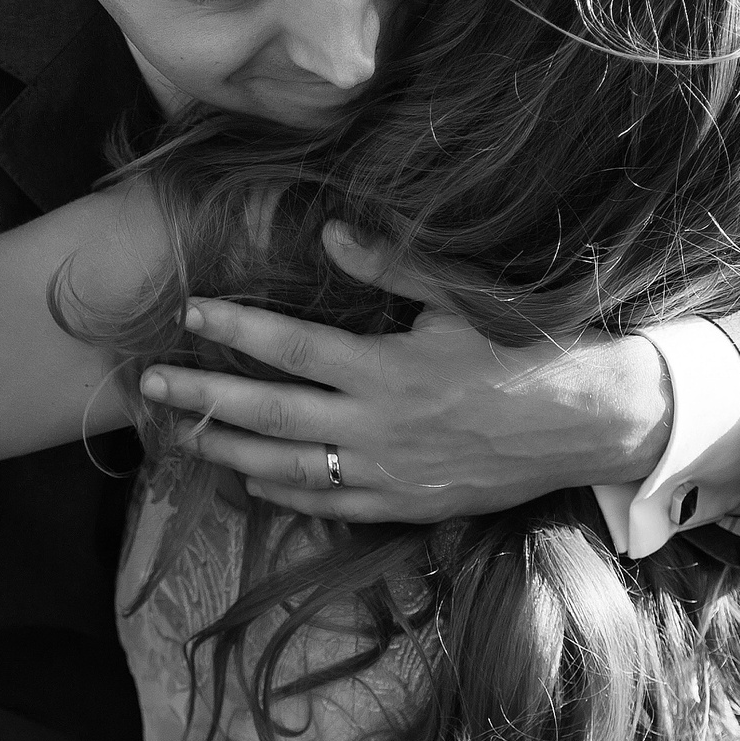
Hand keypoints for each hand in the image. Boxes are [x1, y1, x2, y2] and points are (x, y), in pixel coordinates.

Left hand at [135, 224, 672, 521]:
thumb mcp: (462, 297)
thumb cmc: (528, 347)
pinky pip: (332, 506)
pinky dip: (286, 495)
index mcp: (386, 367)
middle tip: (149, 382)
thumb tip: (335, 234)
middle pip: (269, 411)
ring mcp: (389, 472)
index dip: (234, 328)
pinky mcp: (408, 504)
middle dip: (203, 395)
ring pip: (288, 467)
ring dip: (230, 449)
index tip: (190, 311)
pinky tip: (252, 481)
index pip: (289, 346)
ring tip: (184, 432)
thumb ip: (393, 268)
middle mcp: (377, 426)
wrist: (591, 421)